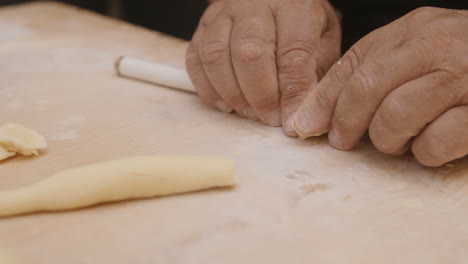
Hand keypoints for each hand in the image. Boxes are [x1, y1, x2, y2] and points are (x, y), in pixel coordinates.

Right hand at [186, 0, 340, 134]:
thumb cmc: (297, 19)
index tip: (291, 119)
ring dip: (233, 94)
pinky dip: (208, 89)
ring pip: (217, 57)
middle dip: (260, 96)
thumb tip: (301, 113)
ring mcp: (223, 15)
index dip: (291, 94)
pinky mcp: (202, 27)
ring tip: (249, 113)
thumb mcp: (322, 37)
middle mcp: (253, 6)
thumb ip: (314, 72)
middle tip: (269, 118)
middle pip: (249, 55)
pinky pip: (196, 60)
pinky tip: (226, 104)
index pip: (292, 55)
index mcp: (292, 7)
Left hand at [293, 7, 467, 166]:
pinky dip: (425, 152)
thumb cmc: (460, 67)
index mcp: (415, 29)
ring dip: (388, 140)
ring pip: (395, 117)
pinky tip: (431, 144)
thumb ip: (368, 76)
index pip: (352, 65)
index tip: (304, 127)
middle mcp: (438, 45)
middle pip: (366, 89)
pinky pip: (435, 142)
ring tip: (399, 140)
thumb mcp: (413, 57)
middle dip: (346, 123)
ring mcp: (464, 77)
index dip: (322, 101)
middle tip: (344, 141)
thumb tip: (309, 118)